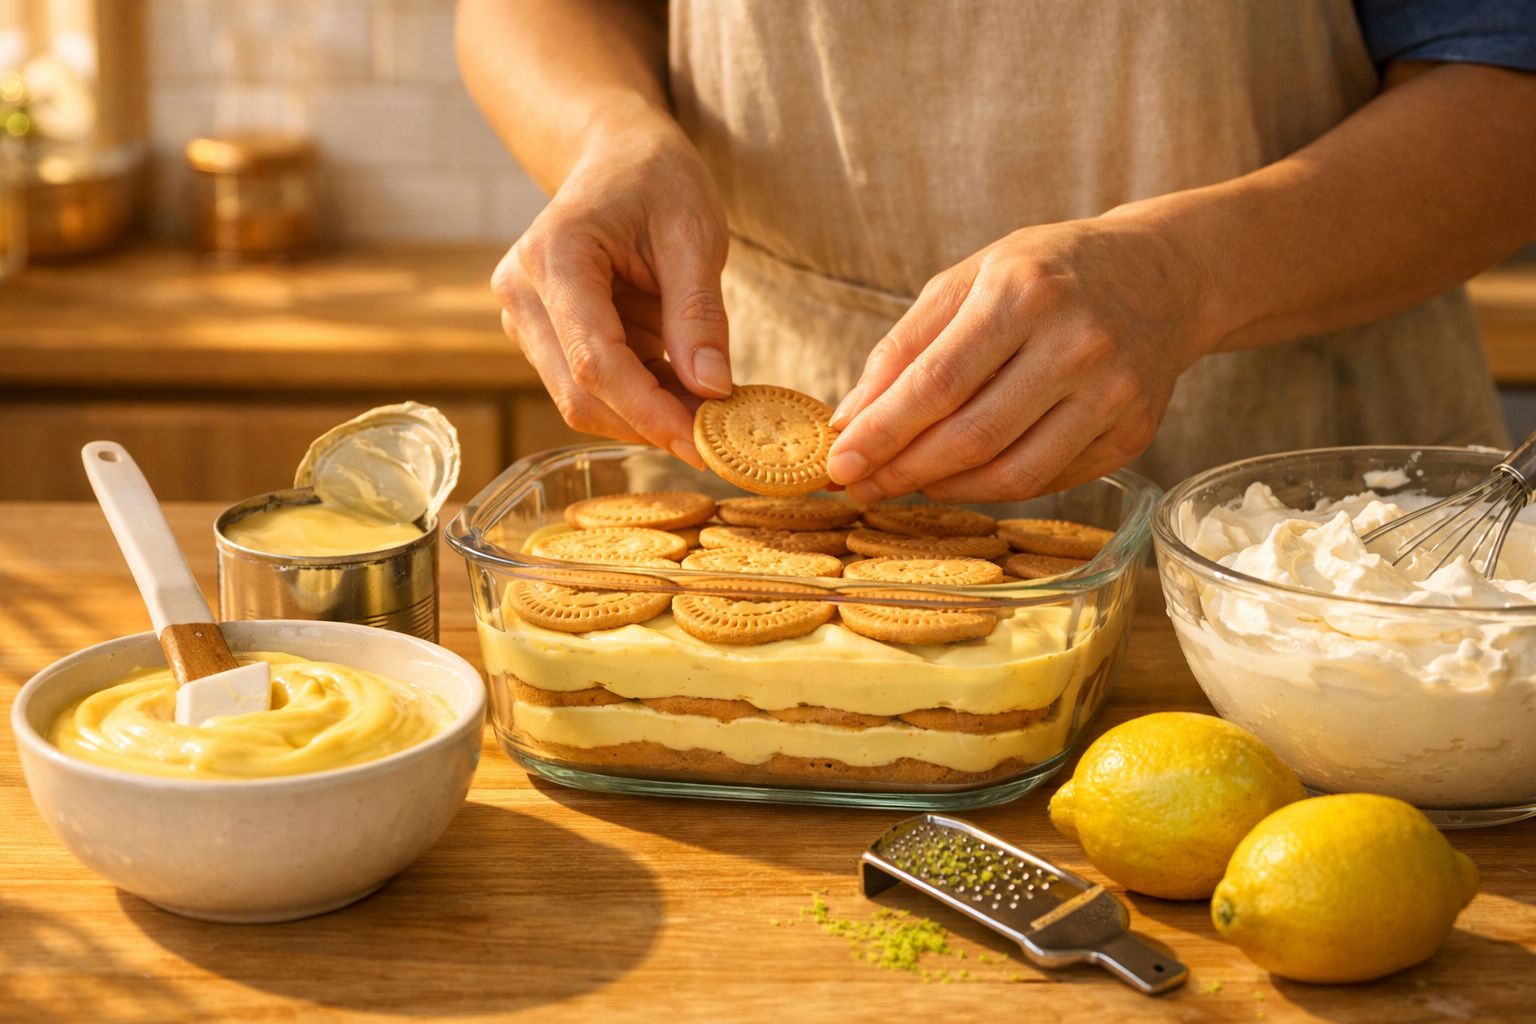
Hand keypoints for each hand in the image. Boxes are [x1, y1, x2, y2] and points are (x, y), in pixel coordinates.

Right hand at [492, 110, 730, 466]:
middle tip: (718, 437)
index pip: (595, 361)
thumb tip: (711, 390)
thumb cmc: (655, 178)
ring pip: (580, 400)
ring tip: (705, 405)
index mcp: (555, 257)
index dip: (649, 411)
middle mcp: (522, 292)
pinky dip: (637, 398)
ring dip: (645, 414)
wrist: (616, 153)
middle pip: (580, 393)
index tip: (702, 444)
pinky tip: (679, 385)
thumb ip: (698, 314)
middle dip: (650, 423)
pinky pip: (587, 386)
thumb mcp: (694, 233)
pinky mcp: (540, 334)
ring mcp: (524, 317)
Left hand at [825, 213, 1213, 502]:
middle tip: (859, 486)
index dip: (882, 432)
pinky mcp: (1134, 435)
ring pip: (1013, 475)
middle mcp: (1077, 344)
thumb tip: (849, 419)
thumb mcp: (969, 281)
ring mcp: (1113, 394)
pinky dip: (993, 488)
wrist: (1163, 275)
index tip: (839, 463)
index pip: (938, 381)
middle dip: (903, 471)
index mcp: (1024, 292)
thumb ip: (905, 346)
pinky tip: (962, 478)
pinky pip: (1048, 482)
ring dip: (945, 490)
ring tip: (906, 484)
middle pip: (972, 436)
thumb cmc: (1049, 274)